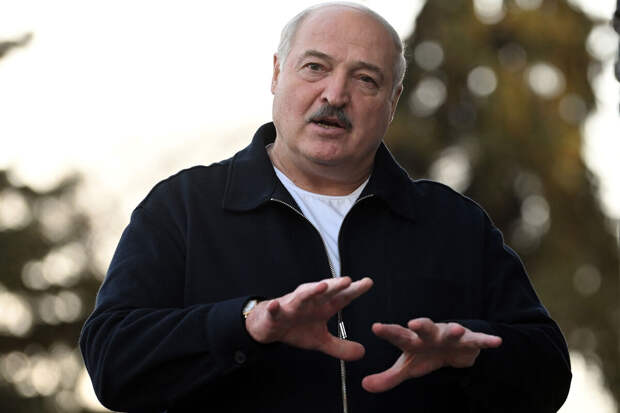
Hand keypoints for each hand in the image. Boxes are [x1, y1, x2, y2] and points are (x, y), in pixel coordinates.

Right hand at [245, 276, 372, 360]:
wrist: (271, 327)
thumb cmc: (297, 328)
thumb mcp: (321, 341)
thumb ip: (340, 347)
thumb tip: (362, 353)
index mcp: (323, 306)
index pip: (342, 296)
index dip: (355, 289)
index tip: (369, 282)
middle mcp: (310, 301)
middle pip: (326, 292)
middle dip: (336, 285)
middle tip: (348, 281)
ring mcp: (293, 306)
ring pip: (303, 296)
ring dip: (312, 290)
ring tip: (322, 286)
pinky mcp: (276, 313)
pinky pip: (275, 309)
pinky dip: (274, 307)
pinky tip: (275, 305)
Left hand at [362, 317, 501, 392]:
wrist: (452, 348)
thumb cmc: (425, 355)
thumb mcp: (407, 368)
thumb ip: (388, 377)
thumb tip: (365, 385)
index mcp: (413, 340)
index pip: (397, 335)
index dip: (387, 331)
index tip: (375, 327)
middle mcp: (430, 333)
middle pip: (423, 327)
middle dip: (420, 324)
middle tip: (412, 323)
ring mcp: (450, 335)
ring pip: (451, 331)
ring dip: (454, 330)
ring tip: (456, 329)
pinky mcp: (469, 341)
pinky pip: (478, 341)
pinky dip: (487, 341)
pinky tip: (496, 342)